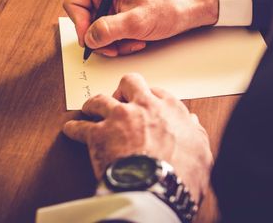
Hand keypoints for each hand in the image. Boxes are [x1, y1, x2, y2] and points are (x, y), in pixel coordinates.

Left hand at [63, 73, 212, 201]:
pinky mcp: (98, 135)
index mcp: (170, 109)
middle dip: (123, 89)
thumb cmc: (182, 173)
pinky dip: (74, 129)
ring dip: (94, 104)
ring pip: (100, 99)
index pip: (158, 92)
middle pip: (130, 82)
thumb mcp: (201, 151)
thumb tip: (193, 123)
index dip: (150, 97)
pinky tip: (71, 129)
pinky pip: (80, 127)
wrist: (158, 188)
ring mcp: (119, 118)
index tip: (146, 103)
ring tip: (91, 109)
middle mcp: (143, 106)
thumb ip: (195, 133)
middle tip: (120, 99)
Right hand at [64, 0, 218, 55]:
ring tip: (134, 42)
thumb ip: (109, 29)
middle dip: (101, 38)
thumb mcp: (137, 21)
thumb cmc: (168, 7)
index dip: (80, 25)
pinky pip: (111, 33)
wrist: (189, 8)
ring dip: (114, 43)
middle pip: (86, 21)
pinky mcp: (121, 15)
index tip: (92, 40)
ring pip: (99, 31)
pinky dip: (122, 42)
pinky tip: (137, 40)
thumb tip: (89, 38)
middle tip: (115, 48)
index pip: (74, 4)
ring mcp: (113, 4)